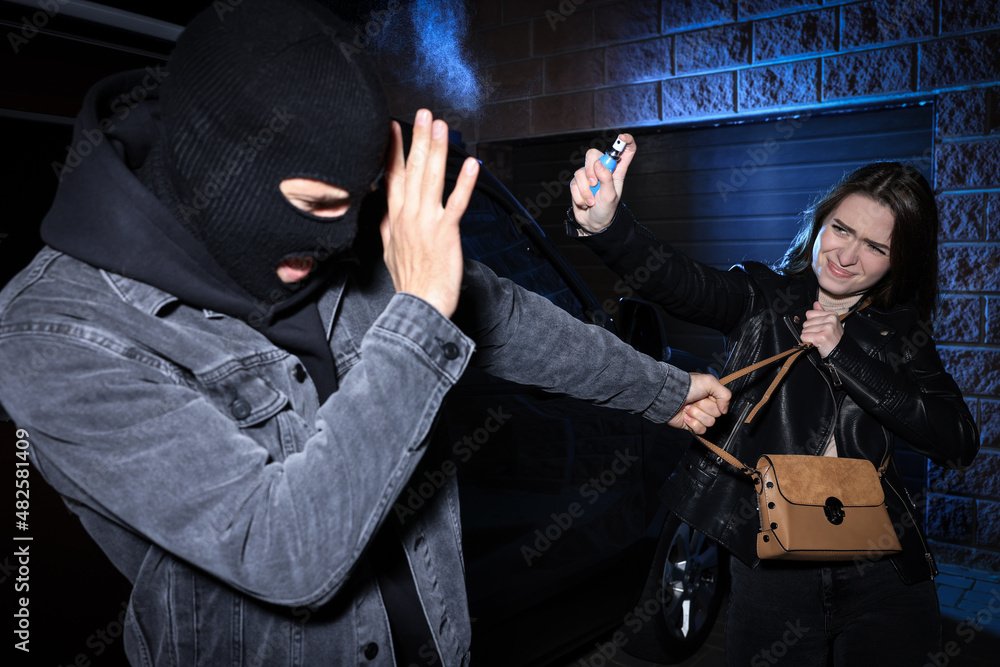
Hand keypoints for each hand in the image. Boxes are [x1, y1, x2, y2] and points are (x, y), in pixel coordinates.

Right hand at [380, 110, 479, 317]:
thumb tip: (384, 210)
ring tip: (441, 126)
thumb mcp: (388, 251)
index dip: (393, 150)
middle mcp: (408, 215)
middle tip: (424, 113)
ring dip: (437, 150)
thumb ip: (387, 226)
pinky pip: (456, 203)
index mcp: (394, 218)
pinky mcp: (445, 232)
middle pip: (413, 169)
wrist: (418, 306)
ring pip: (432, 178)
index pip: (392, 176)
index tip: (394, 127)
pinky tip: (473, 165)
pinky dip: (465, 183)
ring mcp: (426, 222)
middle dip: (418, 138)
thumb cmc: (409, 283)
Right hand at [568, 133, 635, 233]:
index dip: (625, 141)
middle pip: (593, 154)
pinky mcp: (578, 183)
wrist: (593, 223)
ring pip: (580, 171)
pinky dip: (579, 195)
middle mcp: (602, 170)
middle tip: (595, 183)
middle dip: (591, 168)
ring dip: (585, 189)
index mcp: (616, 171)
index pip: (624, 151)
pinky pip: (574, 183)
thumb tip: (598, 164)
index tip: (622, 138)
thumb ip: (606, 179)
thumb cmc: (606, 210)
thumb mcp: (610, 196)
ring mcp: (589, 175)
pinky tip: (585, 202)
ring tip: (591, 201)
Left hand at [668, 372, 730, 434]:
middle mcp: (705, 405)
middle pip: (717, 414)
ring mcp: (698, 416)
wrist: (669, 396)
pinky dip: (693, 423)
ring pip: (709, 423)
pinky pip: (701, 430)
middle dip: (705, 407)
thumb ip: (725, 394)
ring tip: (687, 407)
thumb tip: (724, 411)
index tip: (706, 396)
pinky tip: (685, 416)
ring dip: (697, 414)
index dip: (715, 402)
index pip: (723, 404)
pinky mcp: (691, 425)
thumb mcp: (710, 381)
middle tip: (694, 400)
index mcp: (710, 395)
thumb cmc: (687, 386)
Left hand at [799, 301, 843, 357]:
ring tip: (819, 340)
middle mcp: (830, 320)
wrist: (841, 353)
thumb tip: (815, 303)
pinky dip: (807, 342)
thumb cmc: (833, 339)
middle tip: (820, 336)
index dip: (811, 323)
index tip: (820, 328)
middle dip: (810, 331)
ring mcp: (826, 328)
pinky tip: (816, 343)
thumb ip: (821, 313)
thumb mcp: (830, 324)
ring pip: (804, 330)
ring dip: (809, 337)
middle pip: (806, 323)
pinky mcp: (821, 337)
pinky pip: (804, 337)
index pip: (809, 314)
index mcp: (832, 314)